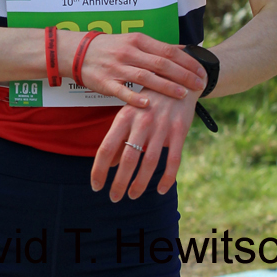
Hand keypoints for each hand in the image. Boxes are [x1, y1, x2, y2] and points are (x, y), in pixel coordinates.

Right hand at [58, 31, 206, 108]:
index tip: (201, 71)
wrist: (77, 52)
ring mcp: (117, 68)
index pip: (168, 50)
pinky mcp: (105, 82)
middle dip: (183, 75)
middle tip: (199, 84)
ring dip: (165, 86)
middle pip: (161, 64)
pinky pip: (122, 91)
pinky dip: (136, 98)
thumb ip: (156, 48)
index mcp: (138, 40)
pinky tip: (149, 104)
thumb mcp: (133, 41)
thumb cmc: (109, 47)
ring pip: (145, 77)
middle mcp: (129, 52)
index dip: (187, 61)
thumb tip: (183, 50)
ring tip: (182, 95)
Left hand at [90, 86, 200, 200]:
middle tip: (114, 198)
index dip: (99, 169)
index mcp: (125, 116)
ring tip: (133, 195)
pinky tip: (161, 190)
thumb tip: (107, 164)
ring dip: (140, 183)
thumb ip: (120, 137)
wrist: (178, 79)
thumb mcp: (130, 113)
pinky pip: (174, 159)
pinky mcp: (179, 130)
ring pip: (150, 162)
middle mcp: (142, 121)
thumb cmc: (148, 100)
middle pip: (128, 158)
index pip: (107, 147)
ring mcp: (161, 125)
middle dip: (119, 182)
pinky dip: (167, 178)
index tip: (96, 186)